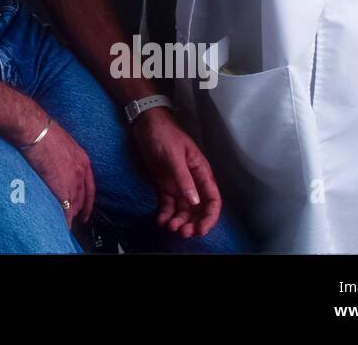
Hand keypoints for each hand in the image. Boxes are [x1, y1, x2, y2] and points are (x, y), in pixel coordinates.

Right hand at [20, 118, 95, 229]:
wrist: (35, 130)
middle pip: (83, 199)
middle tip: (73, 220)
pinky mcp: (62, 188)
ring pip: (74, 205)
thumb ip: (63, 155)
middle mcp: (81, 171)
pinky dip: (63, 219)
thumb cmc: (42, 132)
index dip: (87, 200)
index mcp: (82, 160)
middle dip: (77, 211)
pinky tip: (59, 223)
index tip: (84, 210)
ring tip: (63, 223)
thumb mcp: (60, 143)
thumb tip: (56, 162)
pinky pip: (65, 210)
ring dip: (69, 216)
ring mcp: (73, 181)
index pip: (89, 186)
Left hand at [130, 109, 222, 237]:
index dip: (210, 217)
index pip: (212, 200)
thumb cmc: (164, 134)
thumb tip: (195, 202)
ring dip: (179, 221)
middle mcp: (192, 182)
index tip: (201, 230)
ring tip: (169, 227)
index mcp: (201, 173)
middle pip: (198, 210)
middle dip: (193, 223)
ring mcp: (178, 185)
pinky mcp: (164, 186)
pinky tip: (160, 221)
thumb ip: (183, 178)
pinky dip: (166, 215)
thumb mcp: (174, 155)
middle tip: (183, 233)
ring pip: (183, 210)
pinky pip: (168, 205)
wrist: (145, 124)